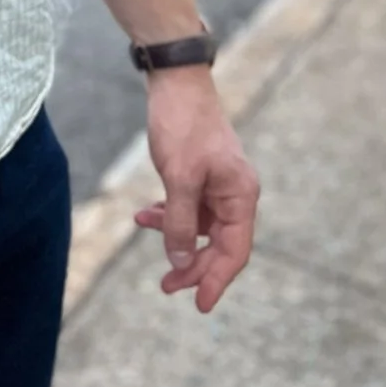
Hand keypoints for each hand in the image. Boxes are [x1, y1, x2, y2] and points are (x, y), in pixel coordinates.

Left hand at [133, 65, 258, 312]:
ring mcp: (218, 183)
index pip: (234, 251)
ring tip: (145, 234)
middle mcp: (235, 192)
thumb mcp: (179, 178)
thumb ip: (182, 224)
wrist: (174, 81)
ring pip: (201, 226)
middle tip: (165, 286)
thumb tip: (182, 263)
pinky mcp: (201, 174)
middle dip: (192, 265)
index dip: (216, 280)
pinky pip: (189, 206)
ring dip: (176, 237)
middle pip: (218, 244)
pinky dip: (169, 214)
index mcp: (241, 196)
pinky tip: (145, 215)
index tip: (198, 305)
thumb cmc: (182, 125)